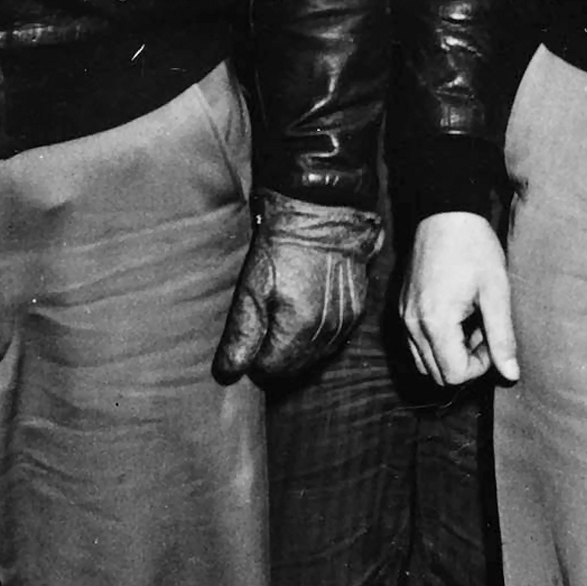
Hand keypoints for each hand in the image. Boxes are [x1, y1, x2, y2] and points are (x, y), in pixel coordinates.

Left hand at [214, 192, 380, 381]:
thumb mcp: (251, 288)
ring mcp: (346, 323)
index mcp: (299, 331)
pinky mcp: (358, 310)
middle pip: (294, 368)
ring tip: (282, 317)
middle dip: (275, 357)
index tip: (246, 340)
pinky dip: (317, 334)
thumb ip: (241, 336)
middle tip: (262, 328)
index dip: (253, 360)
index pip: (270, 371)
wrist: (323, 210)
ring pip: (315, 357)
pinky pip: (333, 339)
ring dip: (297, 347)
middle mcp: (328, 334)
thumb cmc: (281, 246)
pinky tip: (305, 312)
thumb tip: (228, 375)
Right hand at [401, 212, 519, 385]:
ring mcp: (403, 316)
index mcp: (435, 322)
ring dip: (451, 354)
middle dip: (466, 362)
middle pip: (438, 374)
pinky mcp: (402, 307)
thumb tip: (511, 375)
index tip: (493, 338)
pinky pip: (417, 343)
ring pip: (425, 362)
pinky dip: (438, 342)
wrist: (445, 212)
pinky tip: (457, 316)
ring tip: (471, 323)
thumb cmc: (474, 247)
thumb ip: (502, 337)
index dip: (480, 366)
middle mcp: (412, 324)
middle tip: (484, 330)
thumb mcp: (496, 291)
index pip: (454, 375)